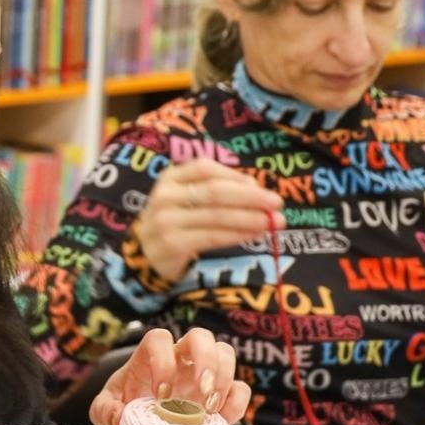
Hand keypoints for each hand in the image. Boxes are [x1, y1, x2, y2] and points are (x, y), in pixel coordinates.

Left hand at [88, 327, 250, 424]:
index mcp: (149, 355)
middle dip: (205, 359)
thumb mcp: (103, 412)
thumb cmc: (121, 411)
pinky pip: (240, 388)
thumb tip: (120, 417)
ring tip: (208, 408)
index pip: (159, 339)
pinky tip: (221, 420)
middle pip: (201, 335)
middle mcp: (180, 358)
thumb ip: (106, 412)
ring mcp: (203, 374)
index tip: (160, 395)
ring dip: (223, 379)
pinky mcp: (221, 396)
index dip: (162, 361)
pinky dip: (236, 402)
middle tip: (200, 392)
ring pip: (225, 353)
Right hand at [134, 158, 285, 283]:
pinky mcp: (171, 244)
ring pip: (216, 216)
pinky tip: (254, 234)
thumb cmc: (177, 221)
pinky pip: (212, 237)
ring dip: (250, 218)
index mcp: (170, 177)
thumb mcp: (189, 198)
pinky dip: (237, 235)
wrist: (146, 254)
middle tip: (277, 203)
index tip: (261, 186)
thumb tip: (256, 188)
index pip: (206, 169)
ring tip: (274, 222)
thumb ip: (217, 189)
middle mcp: (164, 196)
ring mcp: (165, 221)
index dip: (236, 176)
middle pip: (215, 192)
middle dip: (251, 197)